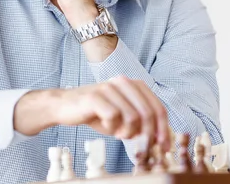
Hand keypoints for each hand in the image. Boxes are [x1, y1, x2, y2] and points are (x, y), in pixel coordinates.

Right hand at [13, 76, 169, 149]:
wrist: (66, 106)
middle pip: (148, 113)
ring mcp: (108, 88)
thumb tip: (162, 139)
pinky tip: (107, 127)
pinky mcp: (95, 96)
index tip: (163, 146)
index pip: (157, 107)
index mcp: (133, 85)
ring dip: (127, 132)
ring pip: (132, 117)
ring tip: (118, 133)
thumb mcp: (123, 117)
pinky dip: (112, 128)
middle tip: (142, 147)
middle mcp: (123, 82)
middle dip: (148, 135)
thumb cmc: (96, 112)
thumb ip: (141, 123)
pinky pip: (113, 117)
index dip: (164, 129)